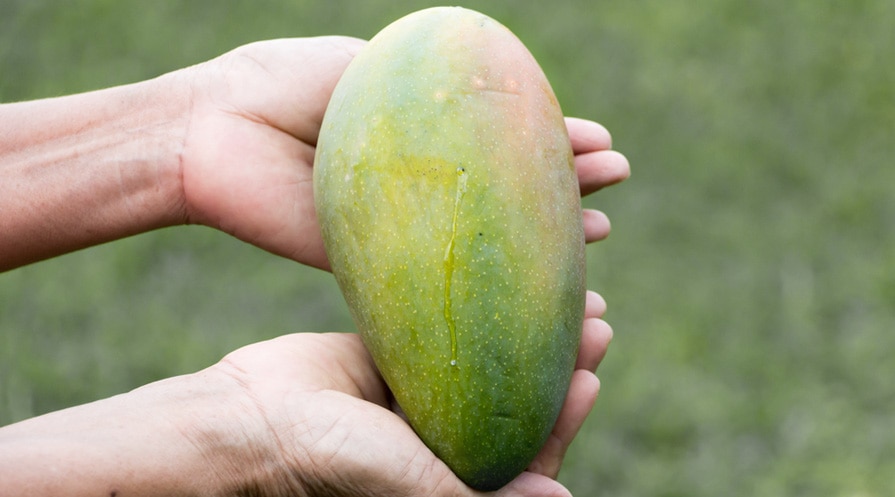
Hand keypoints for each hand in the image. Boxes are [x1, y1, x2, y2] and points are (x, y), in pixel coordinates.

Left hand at [178, 37, 629, 269]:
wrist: (214, 131)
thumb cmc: (283, 84)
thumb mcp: (371, 66)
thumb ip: (430, 86)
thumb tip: (499, 84)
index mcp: (421, 136)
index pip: (502, 140)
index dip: (552, 139)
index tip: (598, 141)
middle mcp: (418, 186)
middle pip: (504, 191)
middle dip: (564, 185)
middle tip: (616, 181)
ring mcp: (400, 229)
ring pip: (484, 240)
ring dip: (544, 237)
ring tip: (600, 228)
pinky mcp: (373, 267)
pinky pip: (439, 280)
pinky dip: (488, 283)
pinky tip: (536, 279)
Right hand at [200, 290, 612, 496]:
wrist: (245, 419)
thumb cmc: (325, 465)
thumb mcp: (408, 485)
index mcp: (452, 481)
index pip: (527, 458)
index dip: (562, 420)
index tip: (589, 375)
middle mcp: (441, 442)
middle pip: (513, 406)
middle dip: (554, 368)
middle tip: (593, 320)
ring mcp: (418, 400)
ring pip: (484, 364)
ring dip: (521, 334)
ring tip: (566, 291)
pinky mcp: (394, 358)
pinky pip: (444, 334)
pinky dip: (475, 310)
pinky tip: (499, 274)